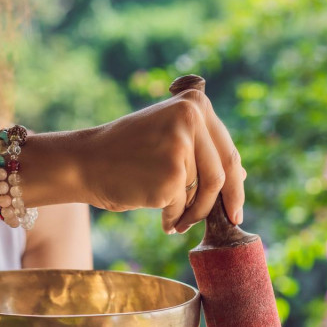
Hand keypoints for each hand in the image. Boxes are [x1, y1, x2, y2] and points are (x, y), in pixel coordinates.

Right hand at [78, 88, 245, 235]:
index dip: (236, 184)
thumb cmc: (125, 153)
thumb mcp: (167, 138)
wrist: (85, 161)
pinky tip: (158, 214)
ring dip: (191, 213)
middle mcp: (191, 118)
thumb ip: (202, 151)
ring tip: (174, 217)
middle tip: (228, 221)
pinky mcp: (170, 175)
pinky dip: (173, 219)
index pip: (227, 152)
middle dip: (223, 204)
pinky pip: (182, 207)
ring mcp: (181, 146)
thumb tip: (240, 173)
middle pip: (222, 174)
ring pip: (203, 194)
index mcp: (194, 104)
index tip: (236, 208)